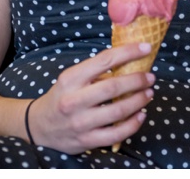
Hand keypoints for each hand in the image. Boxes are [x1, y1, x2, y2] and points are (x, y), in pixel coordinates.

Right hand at [26, 43, 155, 153]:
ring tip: (149, 93)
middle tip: (151, 77)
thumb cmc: (62, 97)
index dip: (129, 52)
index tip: (146, 48)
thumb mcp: (71, 78)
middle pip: (114, 87)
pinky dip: (133, 123)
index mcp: (71, 79)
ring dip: (139, 100)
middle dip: (138, 80)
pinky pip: (116, 134)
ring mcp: (80, 123)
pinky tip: (141, 114)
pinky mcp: (86, 140)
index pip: (104, 60)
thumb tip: (130, 60)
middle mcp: (73, 100)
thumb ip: (95, 71)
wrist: (39, 126)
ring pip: (118, 110)